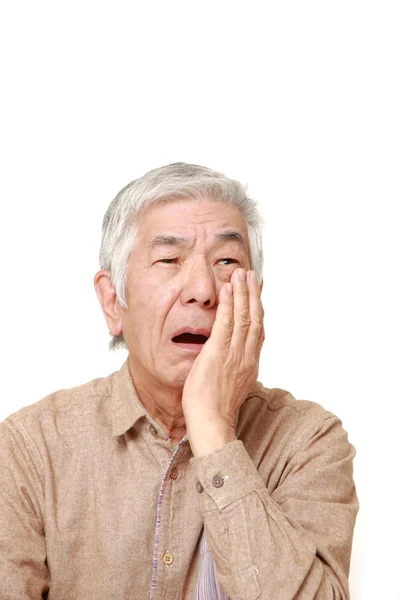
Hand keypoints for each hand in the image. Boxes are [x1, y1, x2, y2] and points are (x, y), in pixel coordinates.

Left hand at [182, 268, 264, 455]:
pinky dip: (229, 304)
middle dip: (253, 295)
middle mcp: (246, 356)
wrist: (211, 424)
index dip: (258, 310)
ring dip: (242, 293)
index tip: (257, 294)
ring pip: (243, 317)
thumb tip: (232, 362)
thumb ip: (234, 370)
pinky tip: (227, 289)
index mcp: (250, 364)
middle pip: (255, 319)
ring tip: (241, 274)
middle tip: (252, 276)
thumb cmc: (215, 410)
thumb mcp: (231, 387)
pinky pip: (225, 323)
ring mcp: (234, 354)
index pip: (258, 331)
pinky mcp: (218, 353)